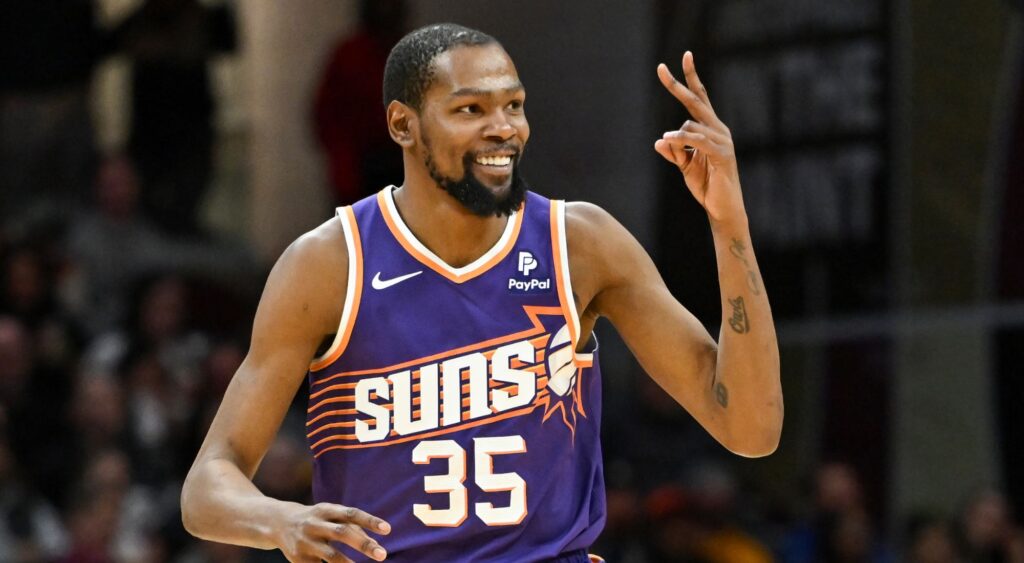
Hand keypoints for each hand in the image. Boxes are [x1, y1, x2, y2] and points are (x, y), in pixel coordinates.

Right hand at [274, 502, 391, 561]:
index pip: (351, 513)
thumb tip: (375, 545)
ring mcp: (306, 542)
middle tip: (382, 554)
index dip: (370, 521)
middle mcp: (315, 523)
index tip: (387, 529)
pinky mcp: (298, 558)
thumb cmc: (317, 520)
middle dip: (363, 544)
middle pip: (342, 532)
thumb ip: (353, 527)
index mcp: (326, 510)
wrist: (278, 523)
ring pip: (330, 555)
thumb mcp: (331, 516)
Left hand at [654, 51, 744, 224]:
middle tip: (660, 68)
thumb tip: (659, 140)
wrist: (723, 210)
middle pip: (696, 101)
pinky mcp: (722, 155)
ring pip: (691, 125)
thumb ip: (674, 152)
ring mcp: (723, 141)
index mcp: (711, 130)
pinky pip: (697, 141)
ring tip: (667, 144)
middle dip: (678, 84)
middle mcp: (719, 130)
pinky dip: (681, 139)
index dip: (690, 78)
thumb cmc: (707, 187)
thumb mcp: (685, 167)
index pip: (700, 98)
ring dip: (675, 136)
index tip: (684, 56)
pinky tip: (668, 139)